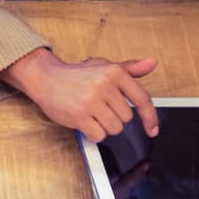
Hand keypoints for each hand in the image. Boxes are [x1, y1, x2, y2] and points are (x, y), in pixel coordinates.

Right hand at [3, 48, 159, 141]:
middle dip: (114, 117)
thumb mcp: (104, 67)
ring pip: (114, 129)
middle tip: (99, 108)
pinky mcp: (79, 116)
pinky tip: (85, 122)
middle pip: (126, 118)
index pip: (142, 99)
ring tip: (91, 114)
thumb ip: (130, 68)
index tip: (152, 130)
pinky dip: (93, 134)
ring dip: (103, 127)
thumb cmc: (76, 75)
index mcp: (115, 72)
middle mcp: (104, 85)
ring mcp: (91, 101)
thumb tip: (152, 63)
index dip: (150, 117)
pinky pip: (98, 135)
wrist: (46, 78)